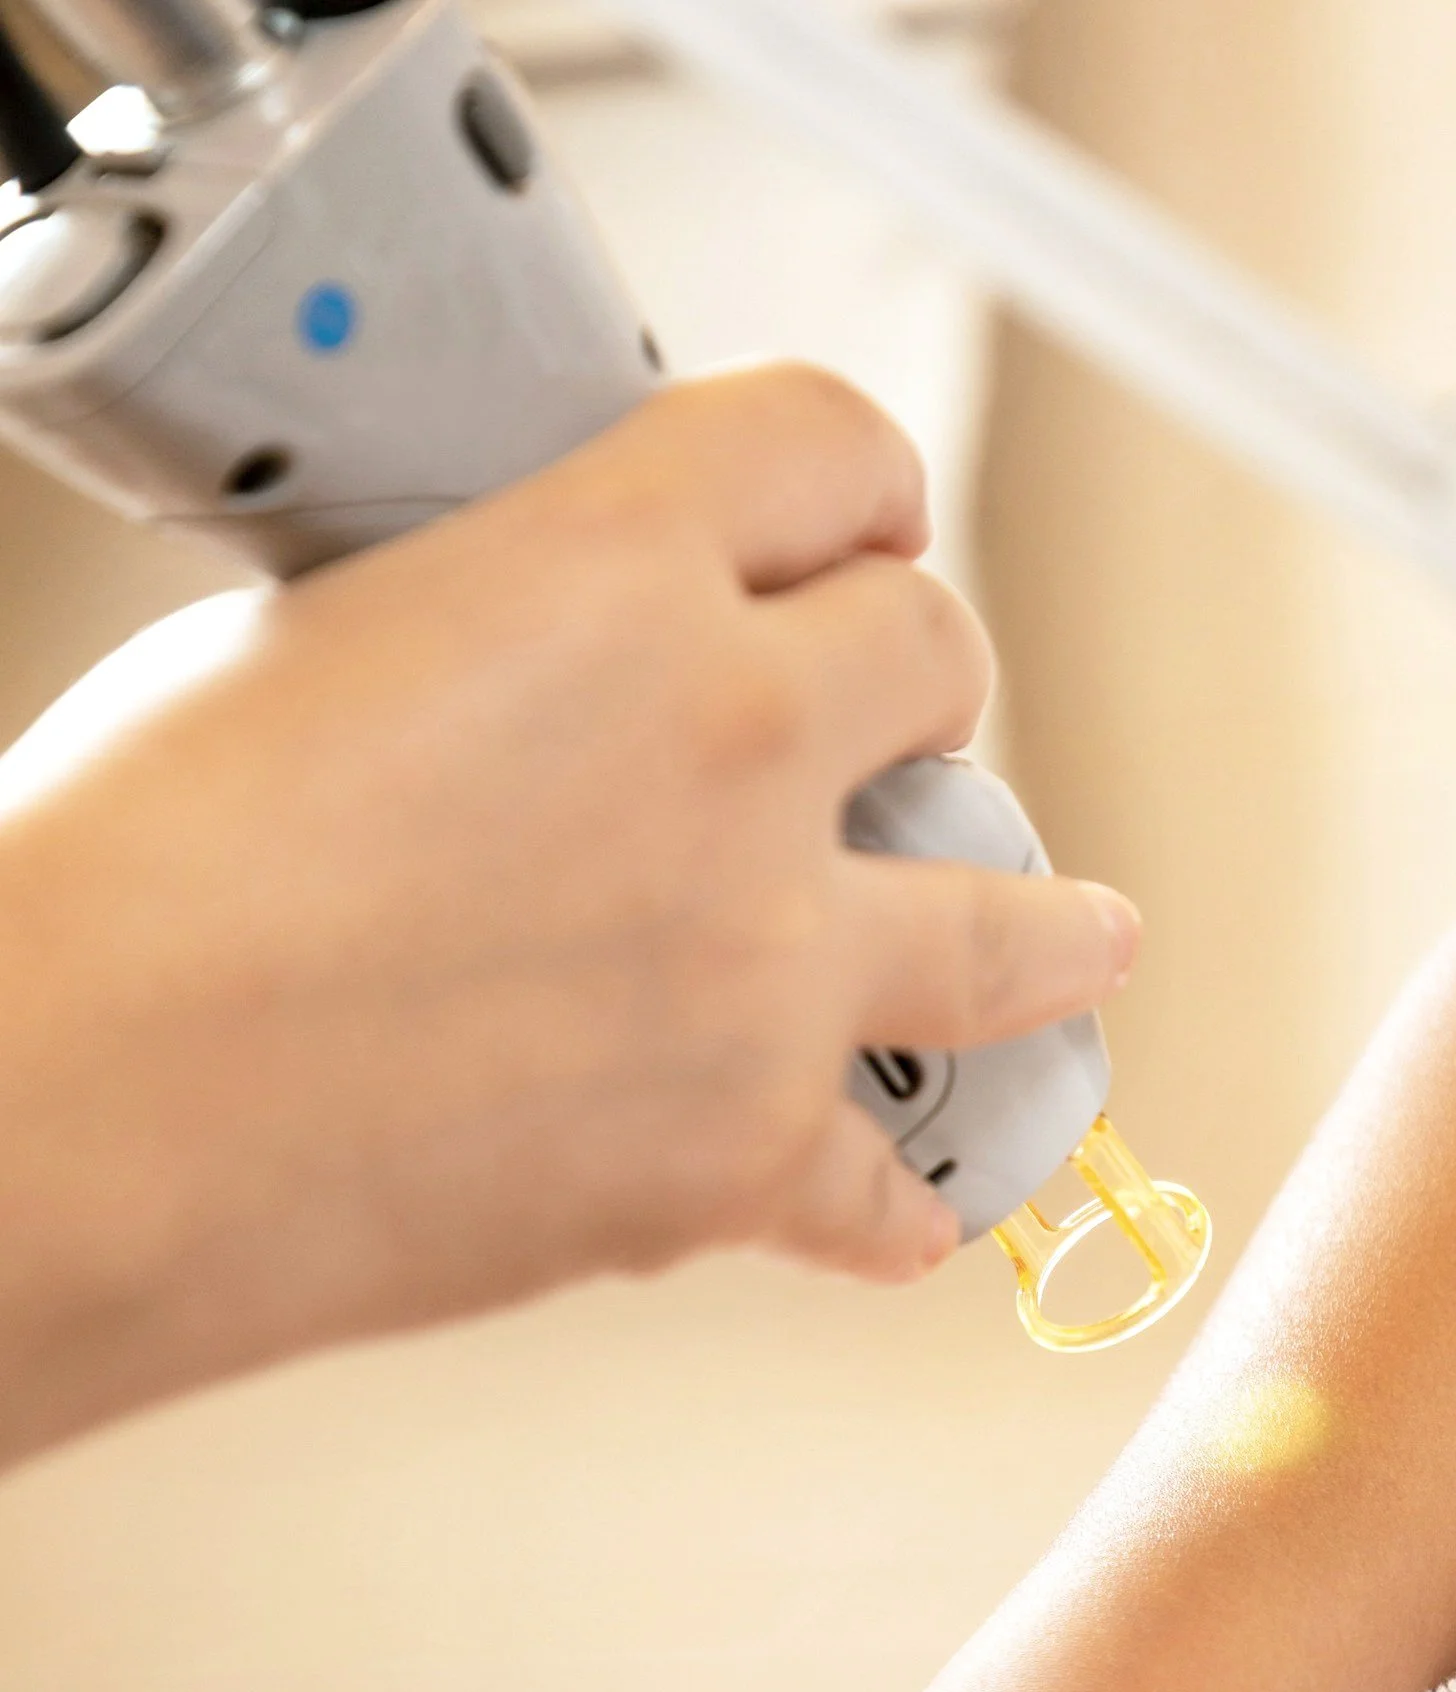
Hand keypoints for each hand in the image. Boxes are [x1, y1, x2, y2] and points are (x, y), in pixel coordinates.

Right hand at [0, 364, 1139, 1462]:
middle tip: (895, 732)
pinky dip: (881, 1202)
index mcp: (610, 567)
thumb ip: (496, 632)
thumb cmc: (130, 876)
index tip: (860, 527)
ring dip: (1049, 931)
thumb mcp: (319, 643)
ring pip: (1010, 924)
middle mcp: (731, 743)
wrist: (82, 1111)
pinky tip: (903, 1211)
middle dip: (911, 687)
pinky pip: (879, 1183)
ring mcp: (761, 961)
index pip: (830, 451)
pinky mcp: (737, 1152)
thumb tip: (547, 677)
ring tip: (1089, 943)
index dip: (851, 487)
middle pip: (935, 657)